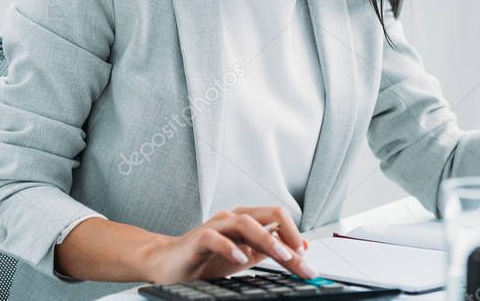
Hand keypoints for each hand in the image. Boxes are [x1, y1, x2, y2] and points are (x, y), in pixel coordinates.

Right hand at [140, 206, 314, 284]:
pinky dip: (230, 248)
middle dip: (288, 234)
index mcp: (248, 220)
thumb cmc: (208, 258)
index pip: (278, 221)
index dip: (295, 235)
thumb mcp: (246, 255)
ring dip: (267, 239)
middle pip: (267, 216)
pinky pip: (215, 238)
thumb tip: (301, 248)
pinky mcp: (198, 238)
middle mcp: (234, 218)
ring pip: (245, 223)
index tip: (308, 257)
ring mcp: (216, 225)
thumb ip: (269, 250)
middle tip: (301, 256)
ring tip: (282, 256)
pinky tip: (241, 259)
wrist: (171, 264)